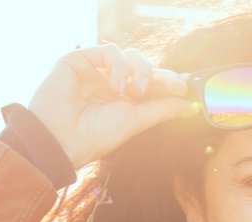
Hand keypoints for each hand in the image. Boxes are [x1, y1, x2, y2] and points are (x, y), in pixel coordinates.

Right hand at [27, 44, 198, 168]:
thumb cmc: (95, 137)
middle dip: (157, 75)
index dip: (170, 81)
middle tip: (165, 88)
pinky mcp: (79, 60)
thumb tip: (190, 106)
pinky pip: (109, 50)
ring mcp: (95, 71)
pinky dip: (118, 64)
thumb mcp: (135, 122)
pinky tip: (114, 85)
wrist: (61, 140)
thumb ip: (162, 110)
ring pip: (129, 55)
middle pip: (144, 66)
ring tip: (133, 91)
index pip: (152, 83)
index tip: (185, 87)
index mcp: (124, 100)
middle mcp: (110, 84)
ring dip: (139, 69)